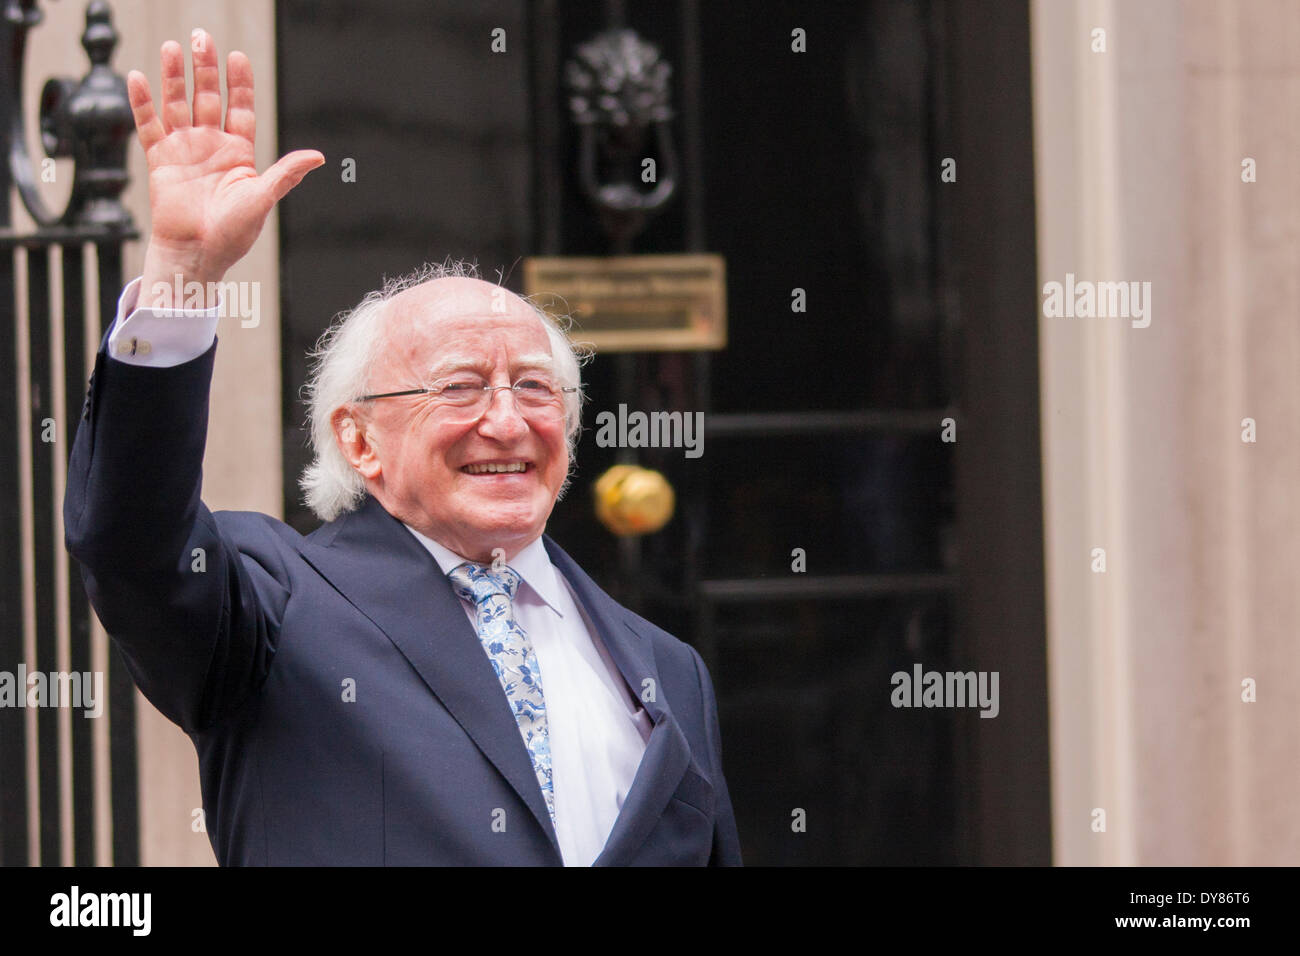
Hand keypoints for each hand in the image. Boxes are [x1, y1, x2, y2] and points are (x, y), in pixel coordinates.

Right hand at [130, 29, 323, 307]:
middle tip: (202, 38)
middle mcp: (210, 146)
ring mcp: (184, 150)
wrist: (197, 254)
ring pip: (177, 104)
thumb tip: (319, 157)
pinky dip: (142, 102)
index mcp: (238, 153)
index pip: (239, 108)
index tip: (236, 57)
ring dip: (174, 77)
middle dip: (204, 69)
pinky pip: (149, 125)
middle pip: (207, 97)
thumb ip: (286, 173)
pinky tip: (139, 77)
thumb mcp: (263, 198)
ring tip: (173, 47)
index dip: (238, 83)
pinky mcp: (160, 160)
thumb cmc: (232, 233)